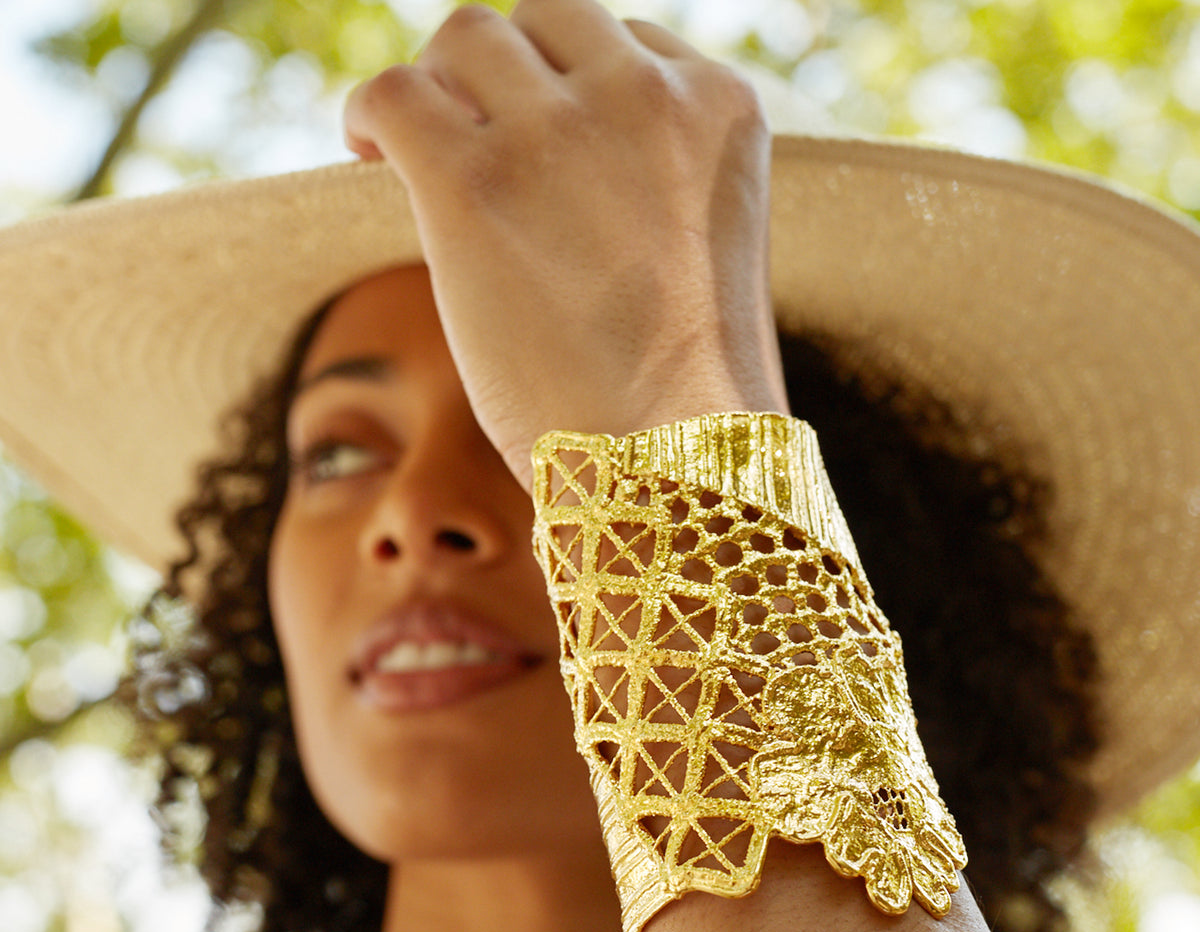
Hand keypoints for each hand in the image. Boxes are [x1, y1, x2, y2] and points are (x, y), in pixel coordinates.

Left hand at [344, 0, 787, 489]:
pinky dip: (370, 112)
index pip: (623, 43)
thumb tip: (550, 165)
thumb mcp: (698, 251)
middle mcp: (644, 94)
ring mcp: (557, 132)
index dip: (570, 90)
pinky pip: (392, 92)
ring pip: (465, 40)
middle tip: (474, 136)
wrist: (671, 463)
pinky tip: (368, 151)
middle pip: (541, 20)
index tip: (541, 140)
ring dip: (440, 90)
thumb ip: (650, 181)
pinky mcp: (472, 183)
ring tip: (418, 150)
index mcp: (719, 107)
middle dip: (502, 73)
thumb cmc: (688, 391)